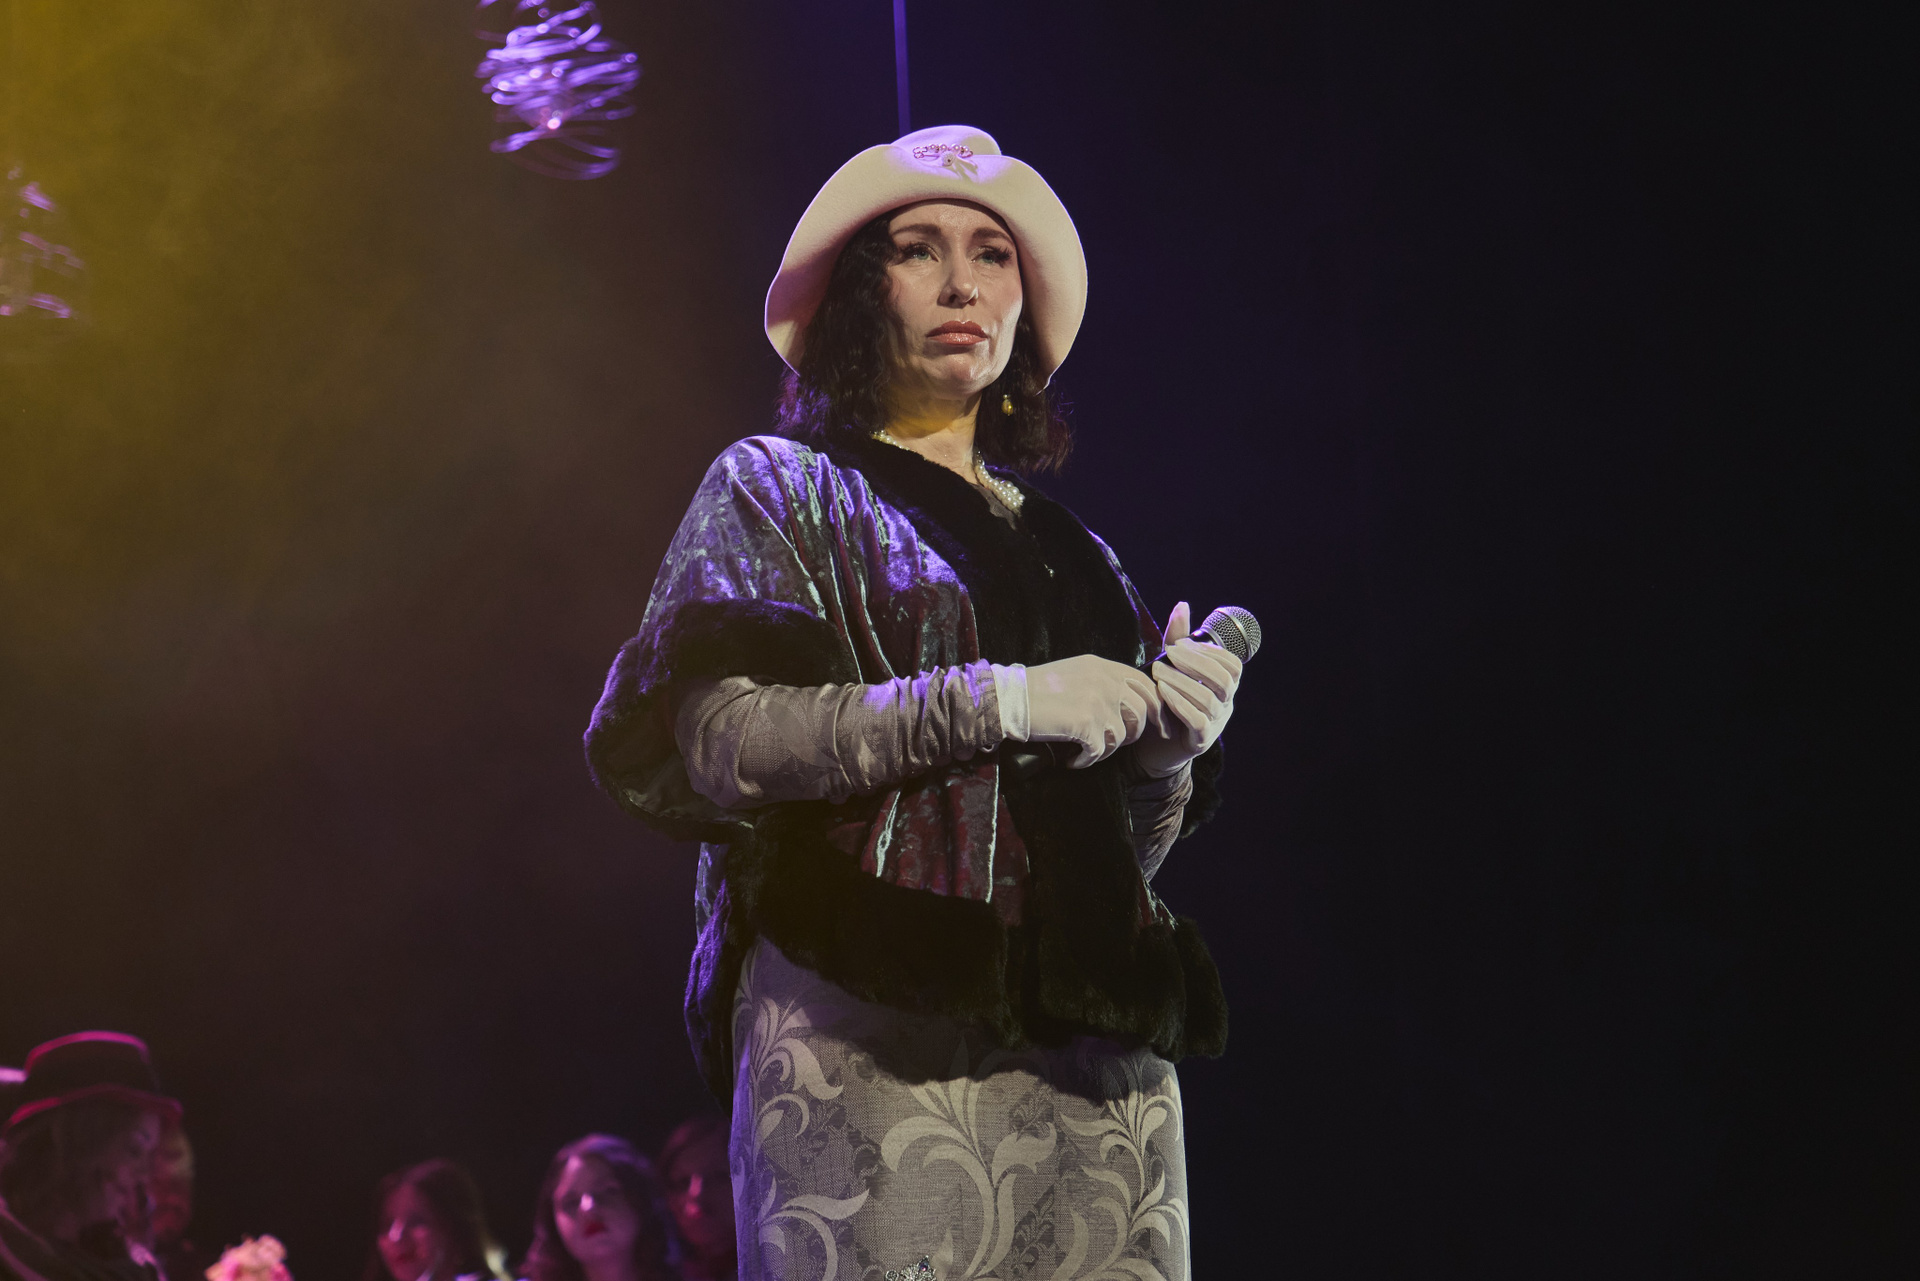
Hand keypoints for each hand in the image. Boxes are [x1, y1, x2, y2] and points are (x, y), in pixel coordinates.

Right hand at [1024, 653, 1160, 767]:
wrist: (1010, 699)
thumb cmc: (1038, 688)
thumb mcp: (1076, 672)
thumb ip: (1103, 680)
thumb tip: (1127, 700)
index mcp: (1104, 667)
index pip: (1146, 685)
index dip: (1155, 707)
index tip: (1156, 724)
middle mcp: (1106, 681)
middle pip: (1141, 713)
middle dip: (1131, 734)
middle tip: (1111, 743)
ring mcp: (1098, 702)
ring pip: (1121, 736)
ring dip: (1104, 749)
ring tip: (1085, 752)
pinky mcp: (1086, 724)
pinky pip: (1099, 752)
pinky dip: (1085, 761)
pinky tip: (1072, 760)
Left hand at [1133, 601, 1242, 777]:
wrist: (1152, 744)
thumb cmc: (1165, 700)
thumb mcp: (1171, 666)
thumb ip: (1178, 638)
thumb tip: (1183, 604)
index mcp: (1223, 685)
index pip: (1232, 665)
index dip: (1210, 651)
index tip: (1182, 643)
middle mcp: (1224, 704)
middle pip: (1224, 680)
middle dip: (1196, 662)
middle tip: (1168, 653)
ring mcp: (1215, 724)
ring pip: (1209, 699)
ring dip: (1182, 681)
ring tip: (1156, 670)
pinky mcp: (1199, 741)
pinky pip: (1198, 721)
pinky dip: (1180, 704)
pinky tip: (1162, 692)